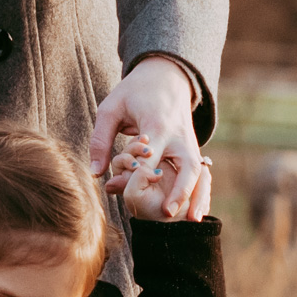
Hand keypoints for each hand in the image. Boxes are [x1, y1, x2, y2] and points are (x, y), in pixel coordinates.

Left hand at [90, 56, 209, 221]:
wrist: (167, 76)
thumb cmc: (134, 92)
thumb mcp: (111, 109)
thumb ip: (101, 140)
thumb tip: (95, 172)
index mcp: (157, 123)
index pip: (152, 153)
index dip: (141, 172)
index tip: (130, 189)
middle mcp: (178, 134)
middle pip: (187, 163)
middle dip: (181, 189)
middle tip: (169, 213)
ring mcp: (189, 141)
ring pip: (198, 170)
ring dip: (198, 195)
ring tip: (194, 219)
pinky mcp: (192, 147)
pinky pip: (200, 171)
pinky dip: (200, 190)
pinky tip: (198, 210)